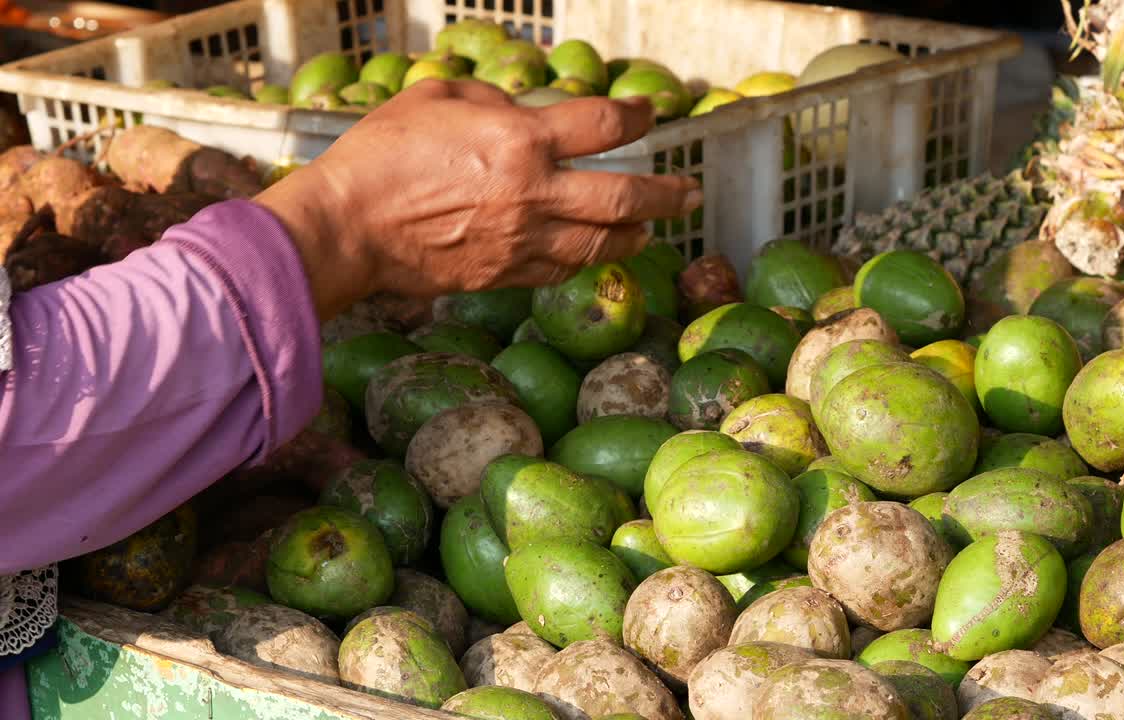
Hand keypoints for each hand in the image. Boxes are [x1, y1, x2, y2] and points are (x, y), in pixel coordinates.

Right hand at [257, 79, 702, 321]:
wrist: (348, 228)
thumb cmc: (381, 156)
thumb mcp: (437, 100)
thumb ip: (492, 104)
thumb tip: (526, 115)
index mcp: (519, 142)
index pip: (602, 125)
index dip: (636, 116)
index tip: (648, 115)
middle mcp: (533, 194)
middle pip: (625, 197)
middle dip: (667, 194)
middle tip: (688, 193)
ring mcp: (523, 241)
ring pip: (603, 244)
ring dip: (636, 235)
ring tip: (650, 228)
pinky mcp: (506, 275)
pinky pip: (564, 269)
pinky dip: (587, 259)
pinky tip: (595, 251)